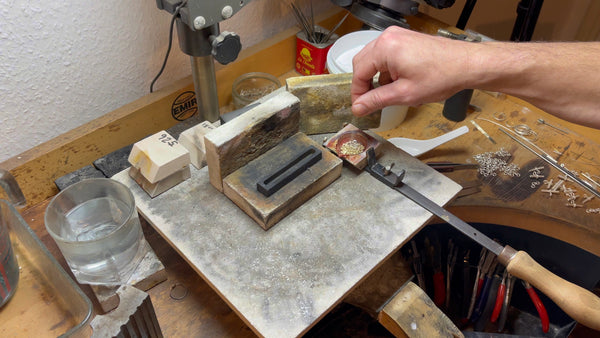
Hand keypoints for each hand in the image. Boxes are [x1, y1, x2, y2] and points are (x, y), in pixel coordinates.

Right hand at [351, 26, 473, 115]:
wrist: (467, 65)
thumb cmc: (443, 75)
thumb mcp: (404, 94)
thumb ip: (376, 100)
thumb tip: (359, 107)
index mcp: (386, 48)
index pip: (358, 72)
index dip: (357, 92)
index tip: (360, 106)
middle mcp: (389, 38)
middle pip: (363, 63)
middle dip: (366, 84)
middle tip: (369, 103)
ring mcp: (398, 37)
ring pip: (375, 60)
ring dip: (377, 78)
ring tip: (390, 94)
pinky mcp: (406, 40)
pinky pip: (387, 56)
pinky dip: (388, 71)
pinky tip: (399, 84)